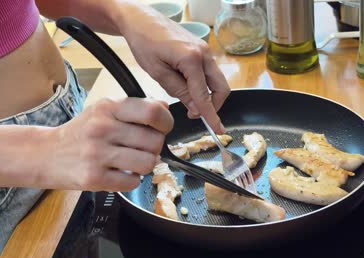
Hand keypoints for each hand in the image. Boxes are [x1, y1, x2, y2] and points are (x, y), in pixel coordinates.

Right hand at [43, 98, 173, 191]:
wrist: (45, 154)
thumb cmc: (81, 132)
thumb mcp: (104, 110)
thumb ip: (134, 108)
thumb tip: (164, 108)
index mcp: (108, 107)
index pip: (152, 112)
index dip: (166, 122)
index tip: (163, 128)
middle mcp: (102, 128)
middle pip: (155, 141)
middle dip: (155, 148)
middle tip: (142, 149)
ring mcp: (97, 154)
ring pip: (148, 163)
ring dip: (144, 166)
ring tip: (131, 162)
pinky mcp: (93, 178)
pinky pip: (133, 182)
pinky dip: (131, 180)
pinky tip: (119, 173)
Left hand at [119, 7, 230, 133]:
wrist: (142, 20)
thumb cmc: (144, 43)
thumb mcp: (157, 72)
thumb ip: (179, 91)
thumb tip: (195, 108)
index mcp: (192, 59)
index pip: (204, 95)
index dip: (211, 115)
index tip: (217, 130)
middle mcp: (204, 53)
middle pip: (221, 88)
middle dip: (213, 105)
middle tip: (194, 114)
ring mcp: (206, 50)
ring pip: (217, 80)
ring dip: (207, 94)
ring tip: (186, 99)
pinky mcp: (202, 49)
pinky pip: (209, 72)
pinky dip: (203, 84)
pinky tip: (186, 85)